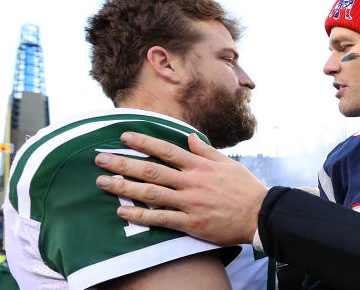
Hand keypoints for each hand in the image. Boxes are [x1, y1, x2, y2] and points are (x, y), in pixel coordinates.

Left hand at [94, 132, 267, 244]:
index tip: (124, 137)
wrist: (259, 215)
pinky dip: (140, 216)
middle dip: (123, 163)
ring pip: (151, 193)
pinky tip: (123, 212)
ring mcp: (189, 203)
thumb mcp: (227, 163)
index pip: (166, 150)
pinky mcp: (191, 223)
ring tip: (102, 183)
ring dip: (124, 188)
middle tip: (100, 159)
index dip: (144, 143)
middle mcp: (191, 182)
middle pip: (151, 170)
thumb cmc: (245, 188)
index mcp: (200, 166)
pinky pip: (161, 219)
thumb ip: (205, 150)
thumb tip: (188, 137)